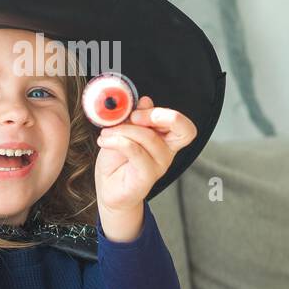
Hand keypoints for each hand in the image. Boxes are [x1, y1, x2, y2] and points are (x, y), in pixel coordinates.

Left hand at [94, 95, 197, 214]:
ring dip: (123, 129)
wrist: (107, 187)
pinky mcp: (146, 176)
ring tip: (107, 133)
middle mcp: (167, 151)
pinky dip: (116, 141)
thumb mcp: (124, 131)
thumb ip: (136, 117)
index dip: (167, 114)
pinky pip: (135, 150)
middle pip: (184, 130)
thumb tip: (145, 101)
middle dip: (157, 116)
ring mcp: (159, 165)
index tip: (139, 109)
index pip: (184, 125)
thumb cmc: (117, 160)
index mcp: (165, 138)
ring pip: (149, 136)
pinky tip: (104, 141)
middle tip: (132, 116)